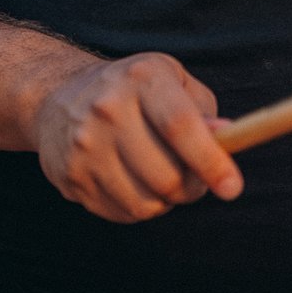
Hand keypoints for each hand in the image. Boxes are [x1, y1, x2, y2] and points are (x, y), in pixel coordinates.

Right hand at [33, 53, 242, 222]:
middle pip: (166, 176)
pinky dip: (139, 207)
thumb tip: (226, 140)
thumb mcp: (174, 83)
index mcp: (142, 78)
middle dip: (193, 188)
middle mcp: (107, 109)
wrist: (58, 96)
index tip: (232, 187)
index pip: (180, 126)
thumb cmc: (135, 92)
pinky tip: (135, 183)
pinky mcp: (69, 176)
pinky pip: (122, 214)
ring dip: (167, 201)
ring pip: (145, 203)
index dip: (210, 161)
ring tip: (164, 179)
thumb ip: (205, 113)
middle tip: (196, 180)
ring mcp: (83, 145)